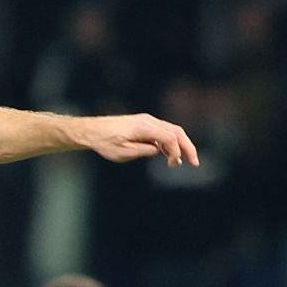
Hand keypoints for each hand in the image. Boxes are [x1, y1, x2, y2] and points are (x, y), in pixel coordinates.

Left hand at [80, 114, 198, 167]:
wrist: (92, 131)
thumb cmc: (105, 143)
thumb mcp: (123, 152)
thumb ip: (143, 151)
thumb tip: (158, 151)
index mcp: (144, 127)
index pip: (169, 137)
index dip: (176, 151)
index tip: (174, 165)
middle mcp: (148, 121)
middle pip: (176, 132)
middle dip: (187, 147)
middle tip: (195, 163)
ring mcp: (147, 121)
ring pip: (171, 131)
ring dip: (179, 147)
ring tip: (178, 164)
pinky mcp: (144, 125)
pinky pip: (163, 133)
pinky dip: (169, 144)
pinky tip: (168, 157)